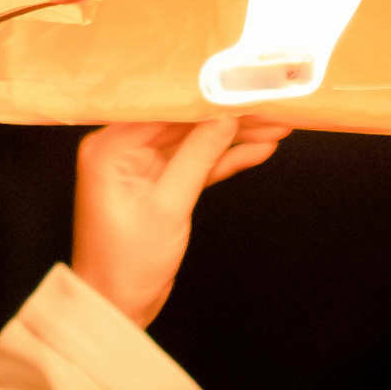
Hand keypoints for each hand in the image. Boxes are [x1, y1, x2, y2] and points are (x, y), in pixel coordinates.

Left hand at [67, 114, 284, 336]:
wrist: (117, 308)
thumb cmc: (127, 264)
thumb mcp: (168, 206)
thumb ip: (198, 156)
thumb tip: (227, 115)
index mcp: (110, 146)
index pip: (164, 108)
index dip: (207, 94)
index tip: (244, 82)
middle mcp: (123, 148)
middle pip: (184, 122)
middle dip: (230, 116)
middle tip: (272, 104)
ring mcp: (143, 166)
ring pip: (195, 142)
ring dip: (235, 136)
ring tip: (280, 123)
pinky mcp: (160, 185)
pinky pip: (197, 164)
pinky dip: (226, 159)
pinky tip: (260, 149)